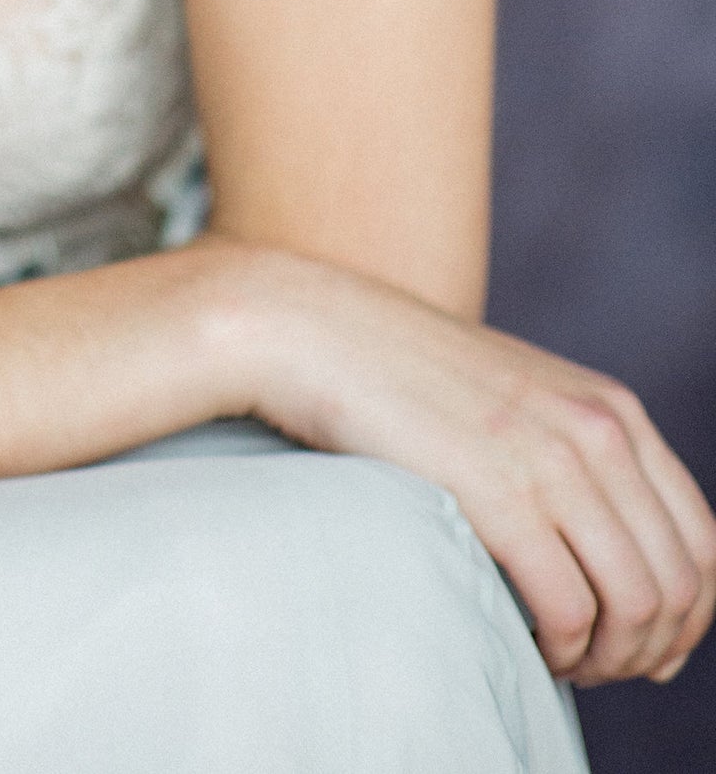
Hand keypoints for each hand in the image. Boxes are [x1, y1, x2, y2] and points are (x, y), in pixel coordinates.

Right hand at [240, 249, 715, 686]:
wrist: (318, 329)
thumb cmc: (404, 373)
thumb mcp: (518, 398)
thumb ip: (572, 453)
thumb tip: (612, 554)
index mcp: (613, 409)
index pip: (702, 541)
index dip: (688, 615)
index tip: (645, 647)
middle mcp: (599, 431)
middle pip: (679, 583)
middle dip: (649, 648)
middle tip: (597, 666)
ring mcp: (551, 459)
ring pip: (636, 604)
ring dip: (608, 657)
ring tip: (564, 662)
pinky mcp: (498, 491)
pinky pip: (568, 607)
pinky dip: (561, 649)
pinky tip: (530, 647)